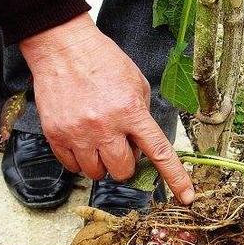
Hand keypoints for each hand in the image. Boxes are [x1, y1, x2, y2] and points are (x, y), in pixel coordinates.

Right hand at [19, 13, 194, 204]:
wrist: (63, 48)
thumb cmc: (102, 62)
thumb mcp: (136, 84)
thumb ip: (142, 117)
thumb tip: (142, 147)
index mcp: (130, 111)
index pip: (159, 152)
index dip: (175, 177)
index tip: (187, 196)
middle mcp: (105, 126)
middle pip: (123, 171)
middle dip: (125, 163)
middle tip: (118, 144)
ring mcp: (78, 133)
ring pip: (97, 173)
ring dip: (101, 164)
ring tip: (97, 141)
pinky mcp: (56, 135)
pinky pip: (72, 167)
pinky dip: (79, 160)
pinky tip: (81, 140)